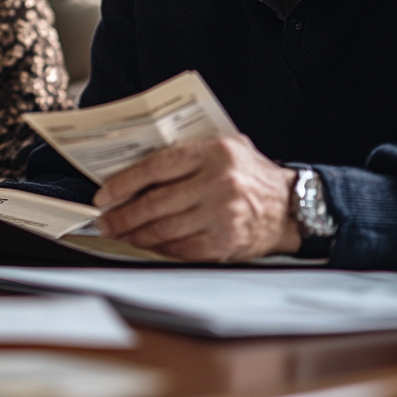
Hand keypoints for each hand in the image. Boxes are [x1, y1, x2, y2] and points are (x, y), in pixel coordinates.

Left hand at [94, 135, 301, 261]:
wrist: (292, 208)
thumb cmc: (250, 174)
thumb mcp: (223, 147)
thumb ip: (186, 152)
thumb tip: (134, 165)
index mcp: (213, 152)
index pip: (157, 167)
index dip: (124, 183)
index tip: (104, 195)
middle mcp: (218, 183)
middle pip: (155, 203)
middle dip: (123, 215)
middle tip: (104, 221)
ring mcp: (223, 215)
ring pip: (164, 230)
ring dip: (135, 235)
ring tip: (119, 233)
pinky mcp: (225, 243)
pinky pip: (181, 249)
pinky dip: (159, 249)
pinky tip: (147, 244)